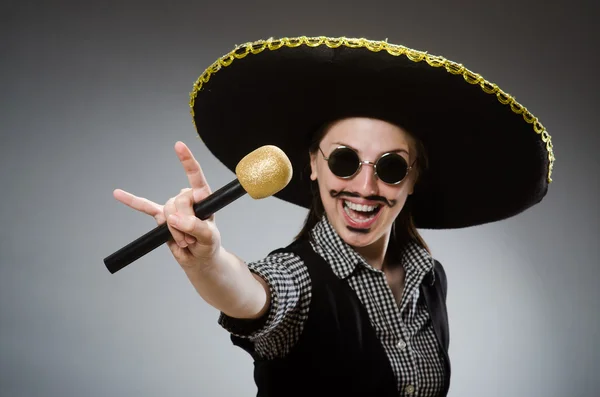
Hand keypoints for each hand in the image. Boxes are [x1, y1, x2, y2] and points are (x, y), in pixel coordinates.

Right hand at [113, 141, 221, 268]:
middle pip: (177, 202)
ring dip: (174, 231)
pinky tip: (118, 194)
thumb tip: (175, 218)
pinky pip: (145, 207)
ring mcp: (173, 207)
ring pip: (166, 213)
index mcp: (204, 198)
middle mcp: (187, 198)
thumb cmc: (208, 244)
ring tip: (185, 241)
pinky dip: (132, 201)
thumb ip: (196, 227)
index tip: (178, 145)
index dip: (187, 162)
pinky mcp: (161, 216)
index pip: (195, 178)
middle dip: (183, 224)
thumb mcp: (209, 238)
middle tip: (192, 238)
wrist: (199, 257)